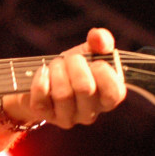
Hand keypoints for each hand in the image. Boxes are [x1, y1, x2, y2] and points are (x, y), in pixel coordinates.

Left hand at [3, 28, 125, 128]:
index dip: (103, 72)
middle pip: (84, 88)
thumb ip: (101, 41)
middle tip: (70, 60)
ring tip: (56, 66)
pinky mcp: (46, 116)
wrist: (44, 77)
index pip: (114, 92)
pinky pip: (41, 98)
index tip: (94, 62)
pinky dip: (40, 80)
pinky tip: (43, 73)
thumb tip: (98, 37)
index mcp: (107, 99)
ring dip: (56, 71)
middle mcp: (90, 113)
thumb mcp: (90, 51)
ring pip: (62, 94)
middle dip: (74, 65)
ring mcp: (68, 118)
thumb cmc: (73, 67)